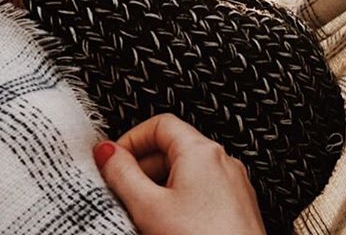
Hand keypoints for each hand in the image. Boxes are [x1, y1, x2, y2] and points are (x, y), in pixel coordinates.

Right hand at [94, 113, 266, 234]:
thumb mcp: (149, 208)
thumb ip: (123, 176)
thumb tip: (106, 151)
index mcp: (201, 150)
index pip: (160, 124)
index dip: (131, 140)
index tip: (112, 162)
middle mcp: (221, 160)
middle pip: (173, 148)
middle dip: (142, 169)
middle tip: (120, 195)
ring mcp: (231, 183)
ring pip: (186, 173)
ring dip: (159, 188)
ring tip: (143, 218)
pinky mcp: (235, 206)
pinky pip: (201, 192)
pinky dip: (180, 202)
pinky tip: (168, 227)